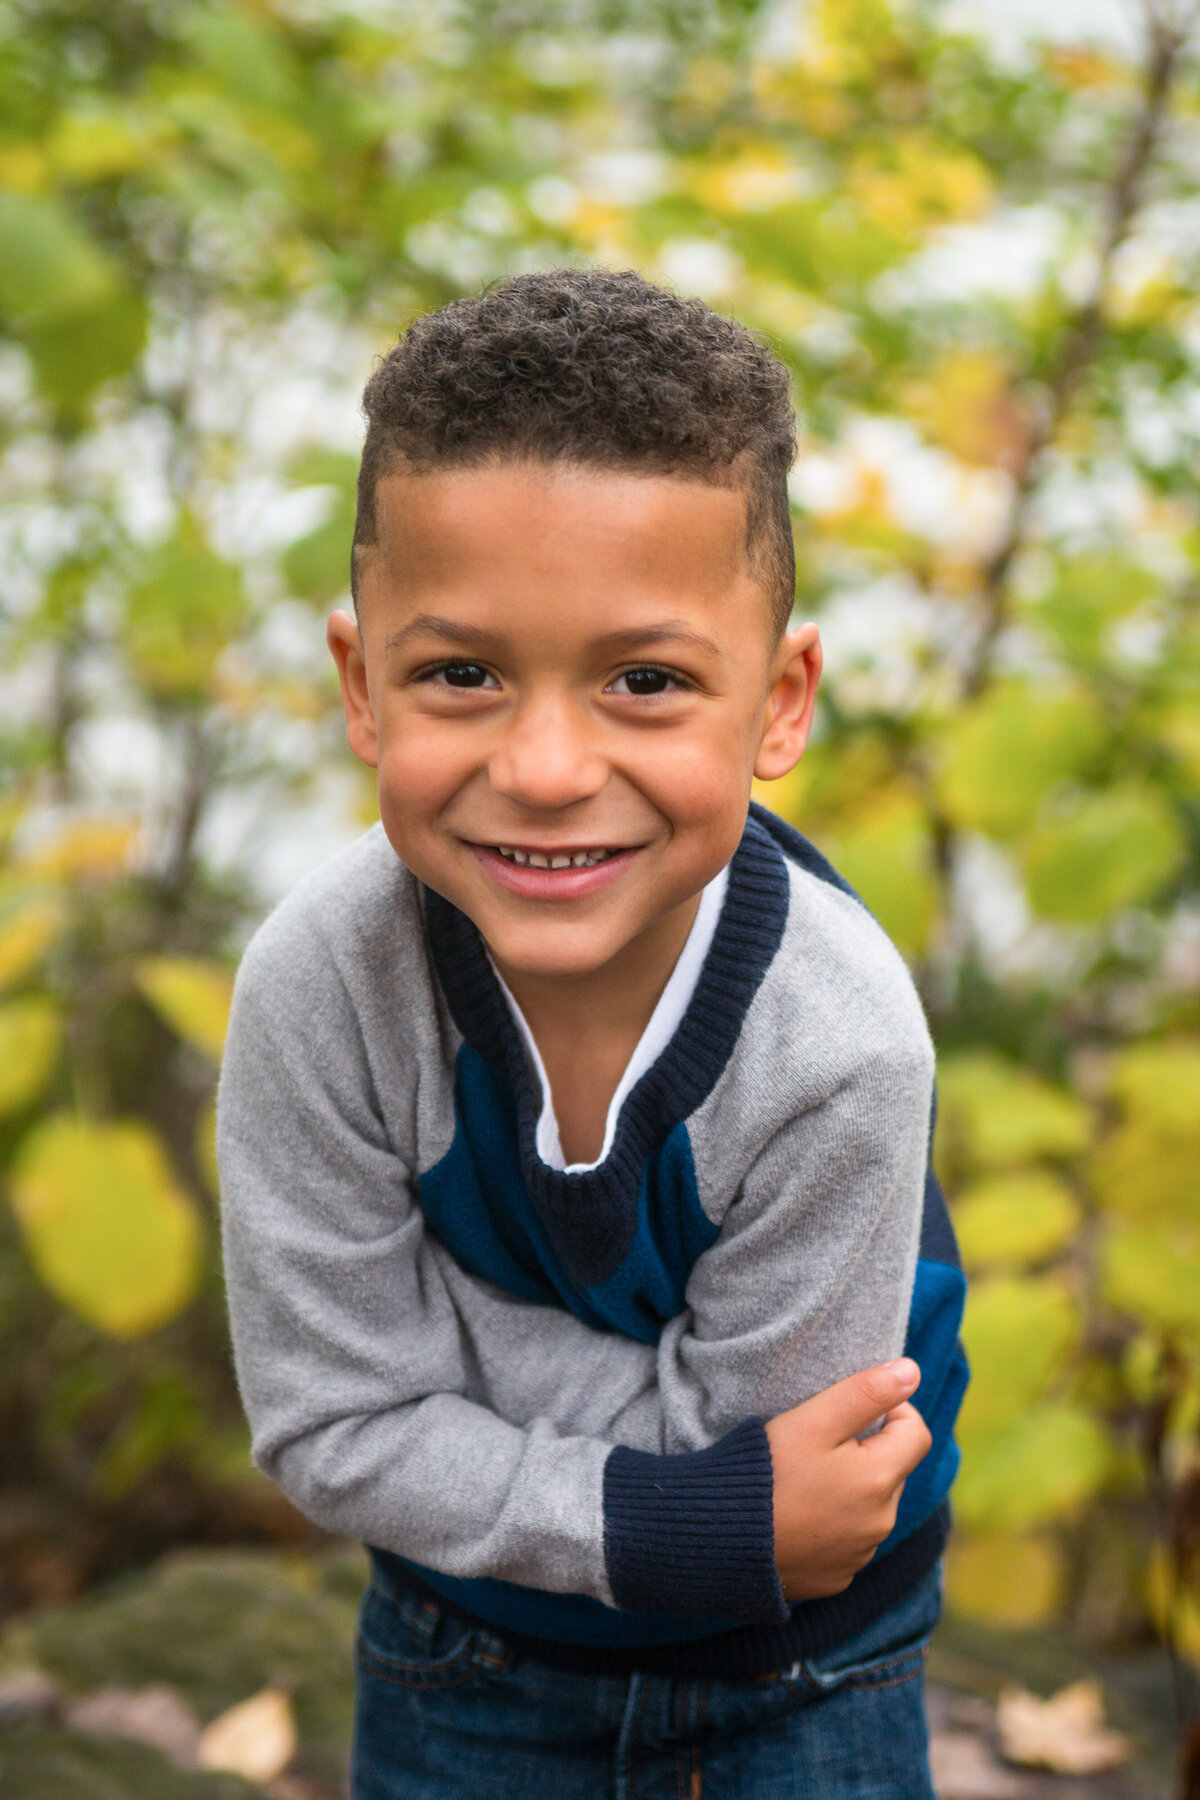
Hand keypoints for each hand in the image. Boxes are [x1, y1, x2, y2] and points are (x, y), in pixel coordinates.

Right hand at [764, 1358, 931, 1600]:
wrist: (721, 1540)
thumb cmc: (767, 1471)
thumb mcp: (813, 1420)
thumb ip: (866, 1392)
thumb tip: (912, 1371)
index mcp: (881, 1481)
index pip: (917, 1433)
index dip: (891, 1411)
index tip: (851, 1409)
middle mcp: (880, 1524)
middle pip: (893, 1469)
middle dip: (867, 1449)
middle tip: (818, 1442)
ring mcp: (858, 1555)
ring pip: (872, 1506)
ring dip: (852, 1486)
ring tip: (803, 1477)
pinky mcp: (836, 1577)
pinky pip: (849, 1539)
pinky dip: (833, 1521)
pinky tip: (797, 1512)